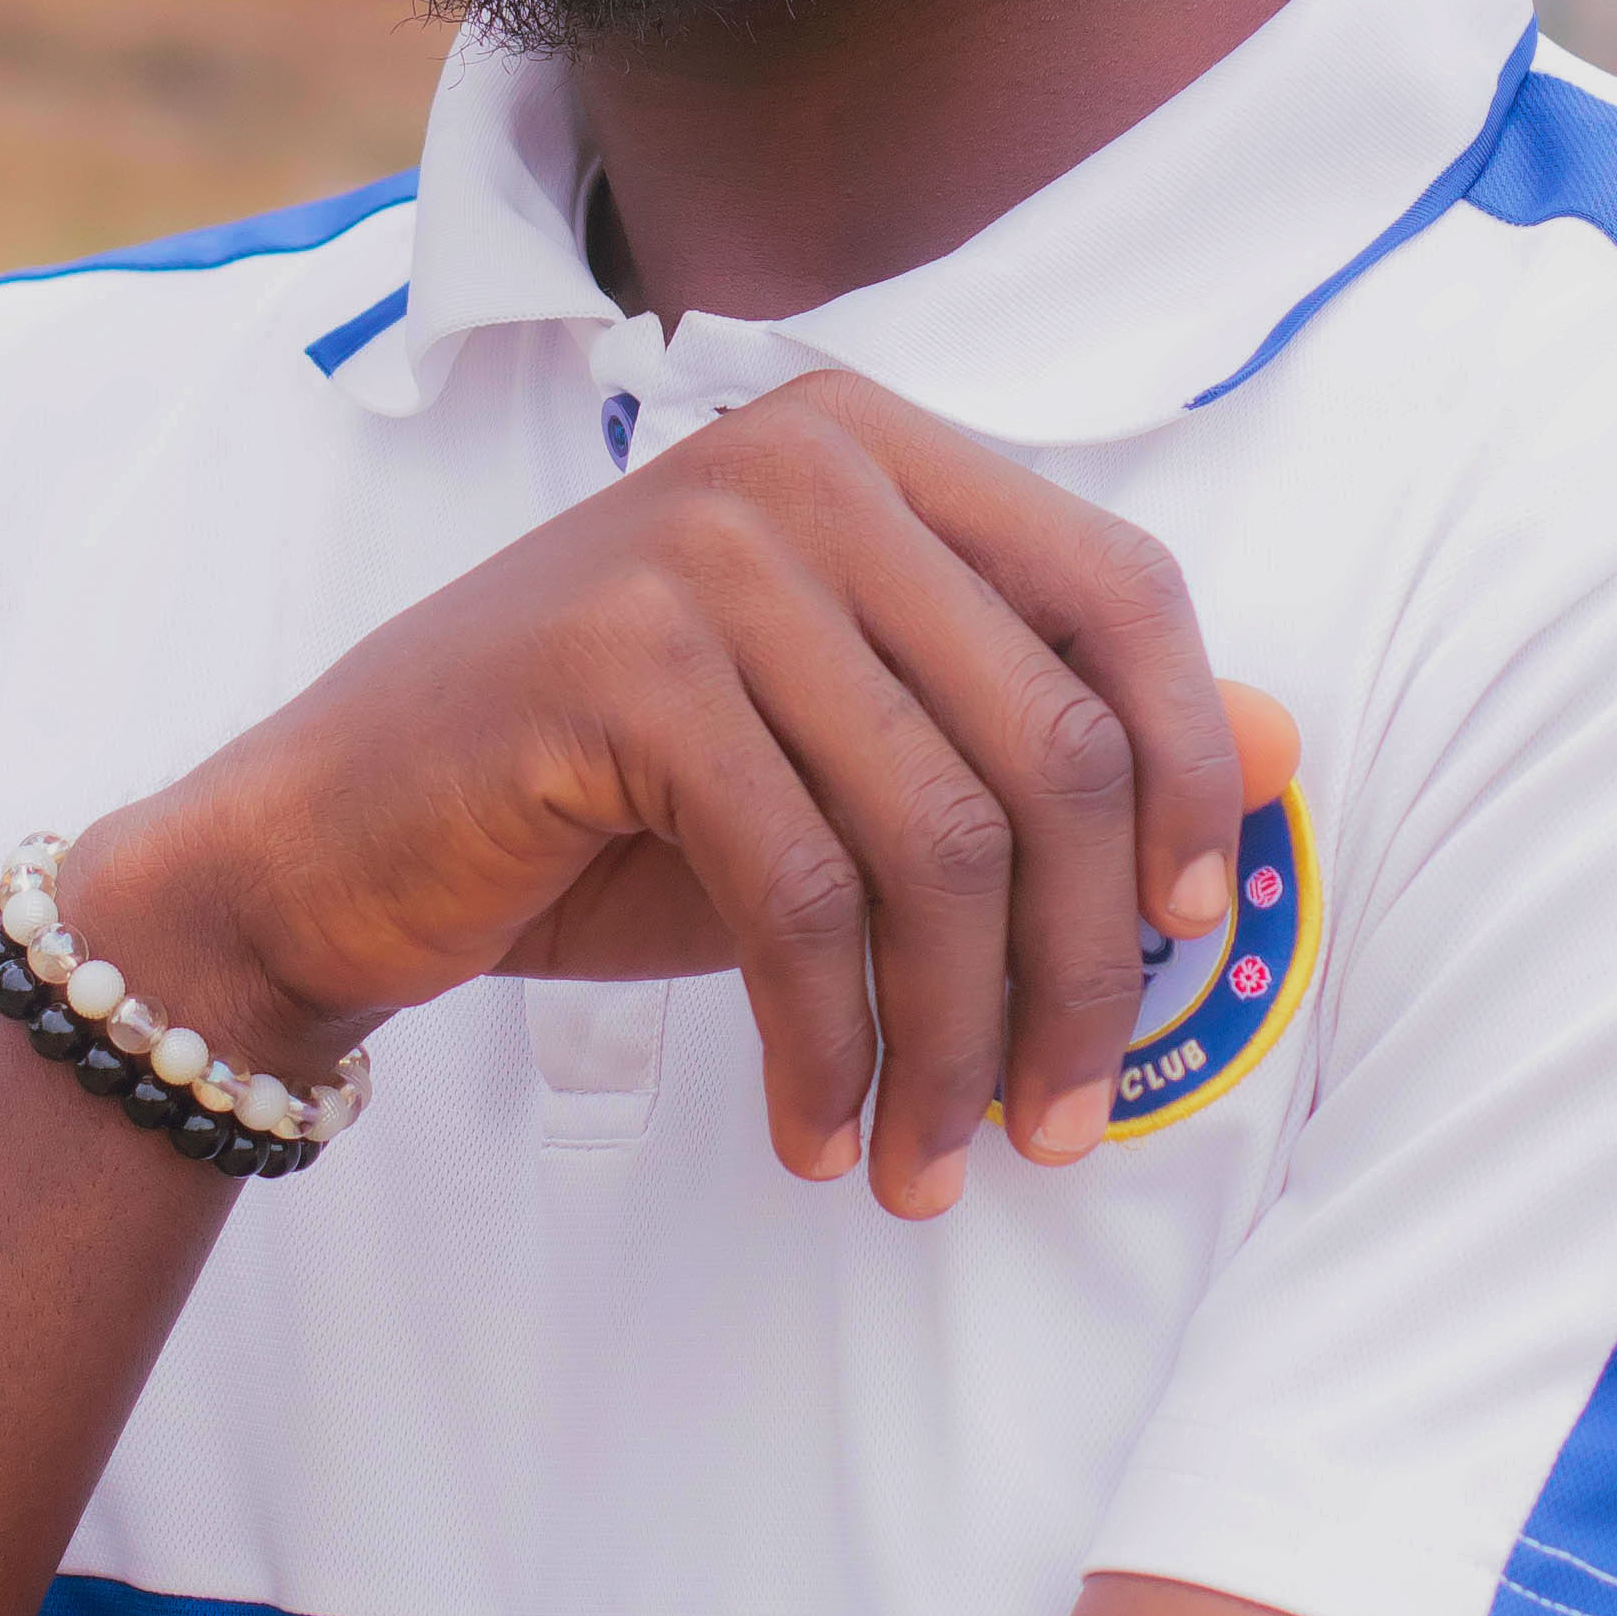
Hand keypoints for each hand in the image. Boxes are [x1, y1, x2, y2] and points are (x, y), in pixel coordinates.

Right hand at [59, 367, 1274, 1217]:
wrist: (328, 842)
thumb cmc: (607, 805)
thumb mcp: (850, 761)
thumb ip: (1044, 736)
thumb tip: (1288, 746)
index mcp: (878, 449)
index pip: (1121, 594)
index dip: (1192, 779)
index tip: (1198, 945)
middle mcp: (803, 463)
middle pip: (1052, 744)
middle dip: (1083, 970)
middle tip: (1063, 1126)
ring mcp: (706, 549)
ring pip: (940, 840)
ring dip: (956, 1041)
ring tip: (934, 1166)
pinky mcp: (619, 665)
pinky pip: (800, 895)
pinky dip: (831, 1044)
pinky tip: (821, 1134)